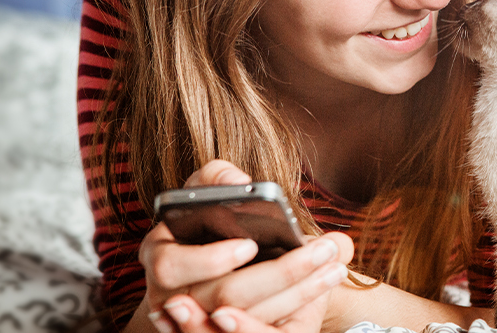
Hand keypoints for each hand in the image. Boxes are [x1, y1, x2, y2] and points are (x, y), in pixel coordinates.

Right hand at [135, 160, 354, 332]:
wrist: (215, 260)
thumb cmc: (208, 222)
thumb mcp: (205, 194)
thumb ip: (217, 178)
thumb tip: (238, 182)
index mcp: (161, 258)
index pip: (171, 266)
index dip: (209, 260)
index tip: (250, 245)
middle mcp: (172, 298)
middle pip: (224, 297)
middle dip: (278, 274)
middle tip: (320, 251)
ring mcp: (200, 323)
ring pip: (250, 319)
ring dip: (299, 293)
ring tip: (334, 265)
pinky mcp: (226, 332)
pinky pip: (261, 330)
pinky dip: (296, 307)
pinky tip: (322, 284)